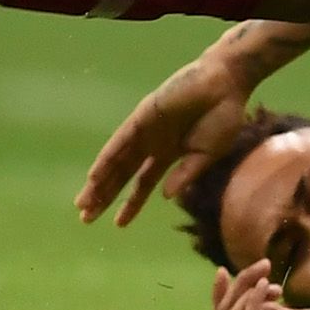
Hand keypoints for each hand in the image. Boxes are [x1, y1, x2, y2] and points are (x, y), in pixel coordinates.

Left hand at [78, 54, 255, 225]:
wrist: (225, 84)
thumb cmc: (222, 116)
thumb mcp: (207, 154)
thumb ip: (187, 174)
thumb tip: (165, 196)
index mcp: (169, 154)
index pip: (143, 183)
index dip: (131, 204)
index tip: (118, 224)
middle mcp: (151, 143)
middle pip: (122, 174)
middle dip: (104, 196)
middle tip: (85, 218)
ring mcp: (145, 130)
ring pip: (116, 160)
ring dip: (99, 182)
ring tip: (84, 203)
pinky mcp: (143, 116)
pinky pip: (121, 140)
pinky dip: (107, 158)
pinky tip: (95, 175)